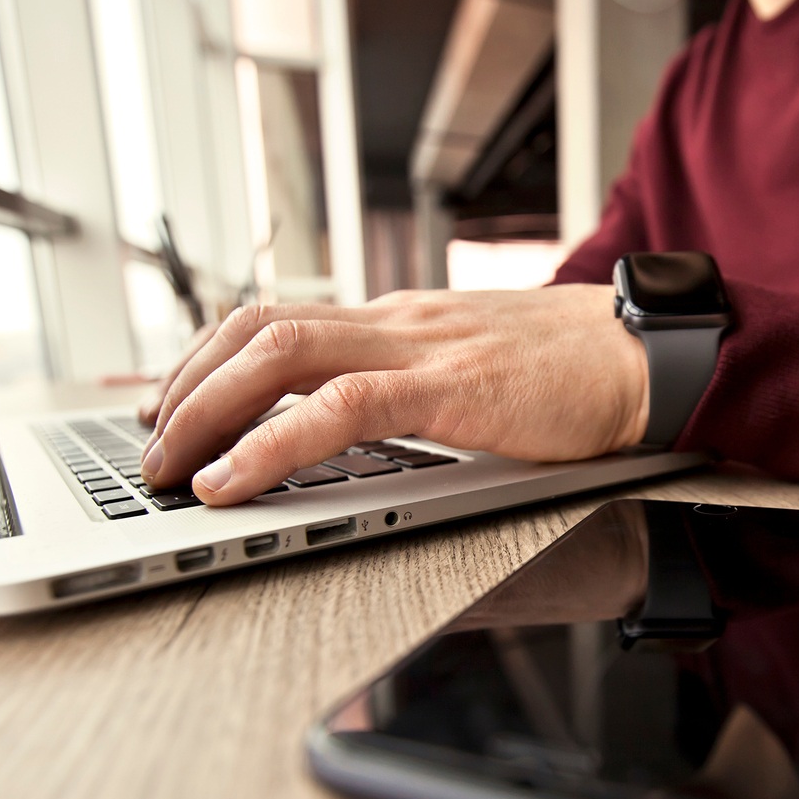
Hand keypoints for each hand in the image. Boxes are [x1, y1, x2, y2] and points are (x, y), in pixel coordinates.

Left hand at [137, 286, 648, 504]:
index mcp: (400, 321)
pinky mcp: (452, 388)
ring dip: (207, 410)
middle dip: (187, 389)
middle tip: (151, 448)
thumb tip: (360, 426)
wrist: (648, 355)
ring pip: (282, 354)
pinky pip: (342, 407)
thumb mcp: (475, 370)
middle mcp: (397, 322)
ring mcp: (422, 348)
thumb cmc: (572, 374)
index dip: (209, 359)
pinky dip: (273, 443)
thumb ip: (417, 385)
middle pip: (259, 329)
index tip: (172, 404)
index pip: (279, 318)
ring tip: (171, 469)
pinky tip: (234, 480)